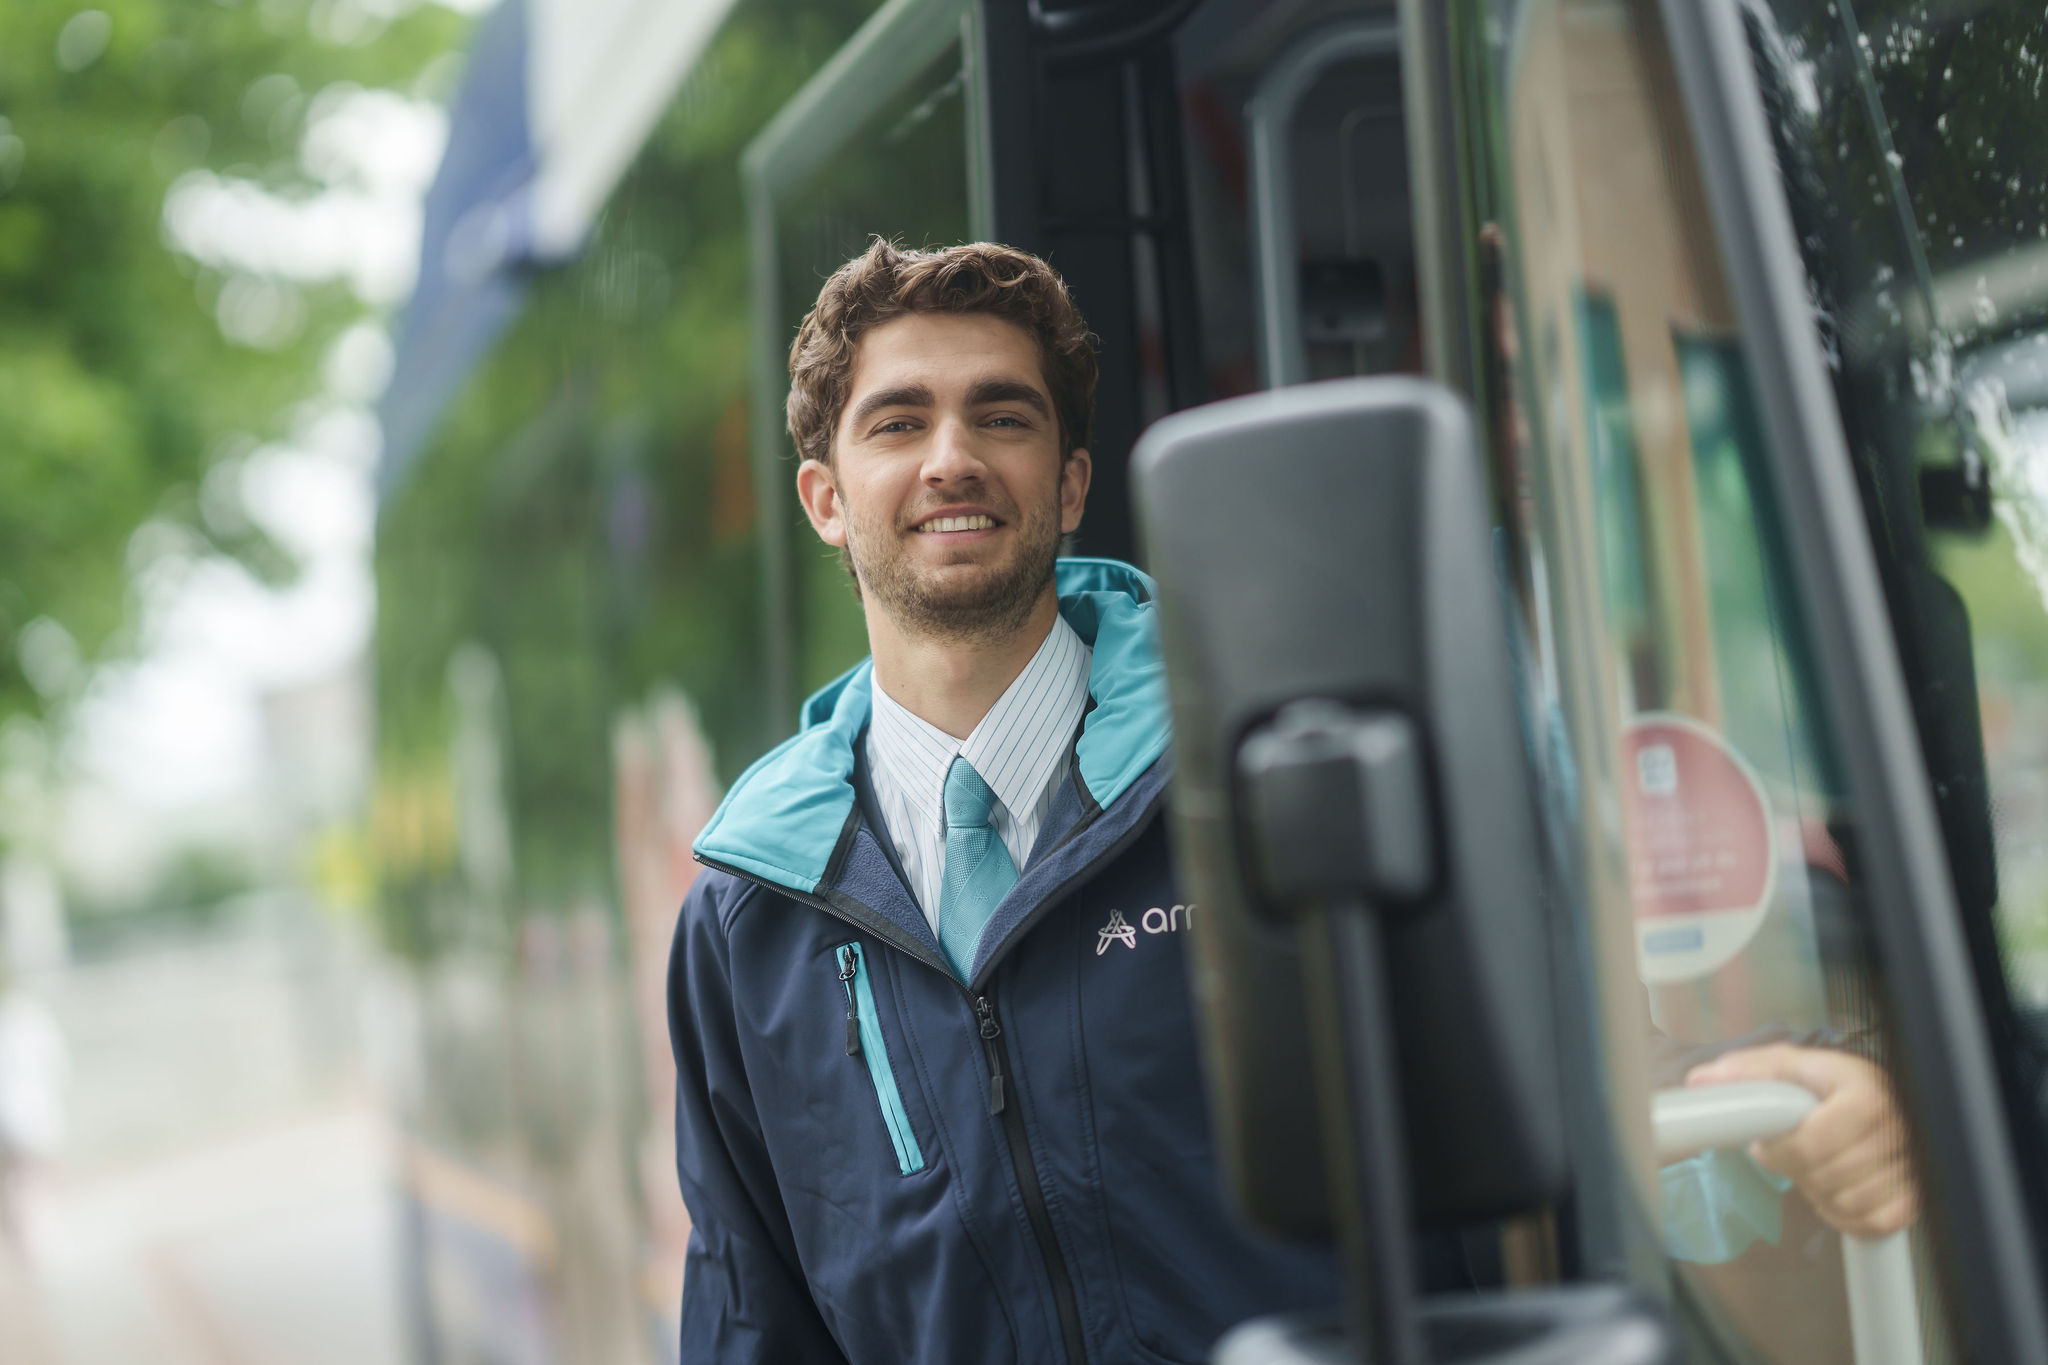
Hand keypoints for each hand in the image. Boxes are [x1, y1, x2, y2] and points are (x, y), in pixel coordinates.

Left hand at [1684, 1043, 1918, 1238]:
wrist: (1888, 1098)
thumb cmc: (1835, 1083)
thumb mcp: (1791, 1065)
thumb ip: (1747, 1070)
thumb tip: (1701, 1080)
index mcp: (1866, 1096)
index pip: (1810, 1146)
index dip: (1778, 1153)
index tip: (1767, 1145)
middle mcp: (1896, 1132)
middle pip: (1825, 1177)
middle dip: (1795, 1170)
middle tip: (1790, 1156)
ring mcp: (1912, 1167)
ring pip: (1847, 1203)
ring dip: (1820, 1193)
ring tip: (1816, 1169)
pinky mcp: (1916, 1197)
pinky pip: (1872, 1222)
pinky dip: (1847, 1215)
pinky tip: (1838, 1190)